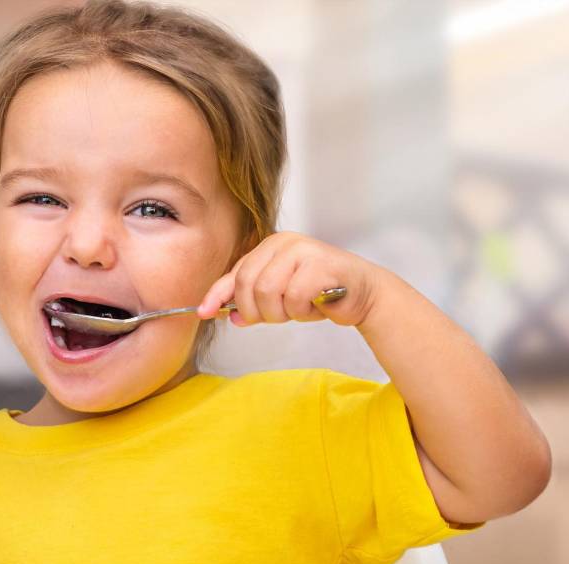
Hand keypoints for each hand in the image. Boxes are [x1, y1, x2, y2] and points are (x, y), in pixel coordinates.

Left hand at [196, 231, 383, 327]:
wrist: (364, 293)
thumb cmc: (320, 293)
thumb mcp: (279, 297)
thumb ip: (252, 302)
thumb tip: (225, 315)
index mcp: (270, 246)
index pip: (236, 273)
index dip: (218, 294)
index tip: (204, 312)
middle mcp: (283, 243)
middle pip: (247, 285)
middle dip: (256, 311)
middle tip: (277, 316)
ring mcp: (301, 250)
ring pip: (266, 293)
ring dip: (281, 313)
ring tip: (299, 309)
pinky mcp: (319, 264)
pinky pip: (293, 298)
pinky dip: (301, 311)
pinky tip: (315, 306)